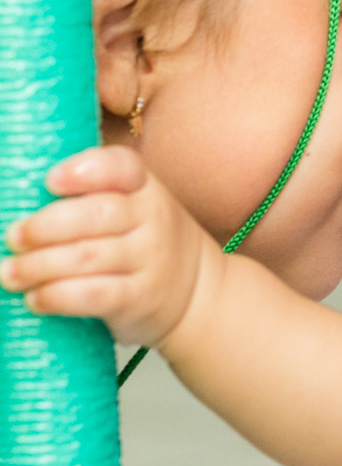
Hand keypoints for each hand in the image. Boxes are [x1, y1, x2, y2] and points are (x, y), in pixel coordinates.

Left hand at [0, 146, 224, 346]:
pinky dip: (57, 297)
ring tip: (10, 273)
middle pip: (95, 215)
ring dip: (38, 266)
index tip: (51, 181)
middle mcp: (153, 219)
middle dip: (44, 227)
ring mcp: (150, 260)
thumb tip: (20, 203)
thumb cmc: (147, 244)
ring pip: (86, 257)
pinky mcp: (140, 298)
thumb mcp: (137, 208)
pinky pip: (94, 294)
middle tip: (13, 238)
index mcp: (145, 188)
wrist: (198, 292)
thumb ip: (93, 197)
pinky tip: (36, 298)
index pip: (122, 167)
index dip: (85, 171)